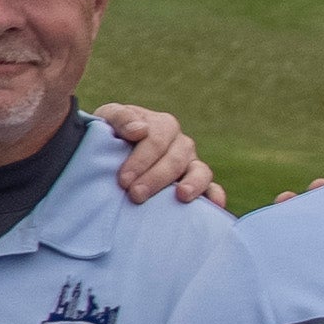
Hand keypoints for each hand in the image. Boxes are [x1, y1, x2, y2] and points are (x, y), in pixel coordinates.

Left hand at [98, 98, 220, 206]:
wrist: (110, 156)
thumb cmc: (109, 136)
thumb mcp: (108, 119)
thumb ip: (120, 118)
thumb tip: (140, 130)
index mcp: (162, 125)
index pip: (157, 139)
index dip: (141, 159)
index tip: (123, 180)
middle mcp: (181, 144)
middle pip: (175, 159)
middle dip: (156, 177)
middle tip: (135, 195)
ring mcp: (191, 164)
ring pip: (200, 171)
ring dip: (192, 183)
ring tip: (181, 196)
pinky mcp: (197, 185)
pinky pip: (212, 189)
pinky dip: (215, 196)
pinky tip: (215, 205)